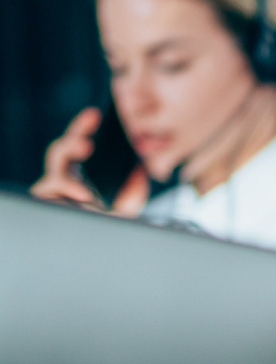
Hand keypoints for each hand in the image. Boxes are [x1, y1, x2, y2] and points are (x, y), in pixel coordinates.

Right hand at [30, 109, 148, 213]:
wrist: (106, 249)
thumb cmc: (113, 221)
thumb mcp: (130, 201)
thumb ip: (135, 184)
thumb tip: (140, 167)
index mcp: (83, 169)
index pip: (79, 141)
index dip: (83, 126)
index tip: (95, 115)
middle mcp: (66, 176)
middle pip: (61, 151)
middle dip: (72, 142)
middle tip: (88, 144)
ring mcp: (54, 190)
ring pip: (54, 170)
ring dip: (69, 169)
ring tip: (87, 175)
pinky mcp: (47, 204)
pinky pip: (48, 193)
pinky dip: (66, 191)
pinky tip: (82, 195)